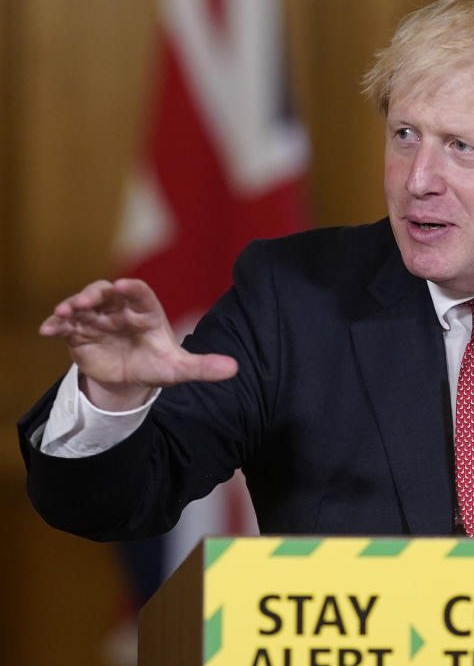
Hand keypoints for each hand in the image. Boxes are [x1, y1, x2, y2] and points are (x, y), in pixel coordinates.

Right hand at [39, 278, 237, 410]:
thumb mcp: (179, 369)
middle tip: (86, 301)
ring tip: (64, 313)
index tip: (123, 286)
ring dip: (71, 306)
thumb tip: (235, 369)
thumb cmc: (157, 365)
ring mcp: (97, 319)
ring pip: (81, 305)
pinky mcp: (78, 333)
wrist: (132, 379)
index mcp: (146, 312)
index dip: (131, 289)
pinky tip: (47, 330)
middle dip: (94, 294)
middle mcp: (119, 310)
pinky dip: (55, 325)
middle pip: (105, 294)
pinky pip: (64, 325)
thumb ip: (203, 367)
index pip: (139, 294)